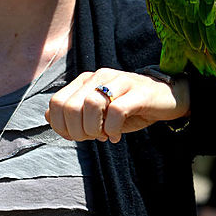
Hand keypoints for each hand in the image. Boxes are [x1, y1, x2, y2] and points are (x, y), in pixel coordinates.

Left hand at [45, 68, 189, 143]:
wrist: (167, 98)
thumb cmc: (130, 107)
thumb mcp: (98, 112)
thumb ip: (74, 112)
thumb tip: (47, 116)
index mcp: (86, 81)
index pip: (56, 102)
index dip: (60, 125)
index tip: (75, 137)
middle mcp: (99, 77)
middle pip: (70, 105)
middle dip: (76, 130)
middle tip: (90, 138)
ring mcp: (119, 82)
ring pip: (90, 105)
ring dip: (93, 129)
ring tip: (102, 136)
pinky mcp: (138, 92)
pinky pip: (116, 110)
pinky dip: (112, 129)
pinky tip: (116, 135)